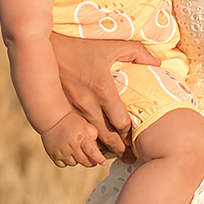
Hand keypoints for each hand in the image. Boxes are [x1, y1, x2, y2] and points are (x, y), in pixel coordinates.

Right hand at [39, 109, 107, 167]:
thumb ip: (93, 134)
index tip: (103, 162)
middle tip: (92, 160)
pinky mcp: (54, 155)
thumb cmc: (70, 121)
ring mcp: (62, 152)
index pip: (92, 151)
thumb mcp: (85, 124)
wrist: (52, 119)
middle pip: (84, 161)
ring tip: (76, 151)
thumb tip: (98, 147)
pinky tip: (67, 153)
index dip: (99, 158)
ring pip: (74, 164)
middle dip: (91, 162)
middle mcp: (71, 146)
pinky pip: (63, 165)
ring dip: (77, 160)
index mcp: (81, 138)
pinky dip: (66, 161)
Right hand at [50, 35, 156, 156]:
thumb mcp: (110, 46)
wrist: (46, 51)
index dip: (131, 132)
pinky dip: (88, 142)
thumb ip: (137, 52)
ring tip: (117, 155)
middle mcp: (88, 104)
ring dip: (104, 149)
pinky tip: (96, 145)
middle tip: (131, 157)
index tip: (137, 137)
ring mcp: (74, 110)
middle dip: (121, 149)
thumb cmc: (81, 48)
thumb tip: (157, 63)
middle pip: (108, 137)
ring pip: (92, 140)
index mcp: (103, 90)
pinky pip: (78, 134)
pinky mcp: (64, 112)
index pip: (121, 122)